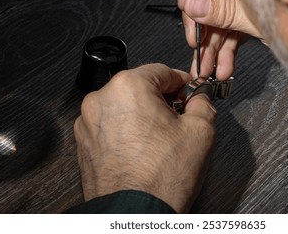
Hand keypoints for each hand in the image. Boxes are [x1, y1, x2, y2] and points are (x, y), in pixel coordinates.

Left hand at [73, 64, 216, 212]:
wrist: (135, 216)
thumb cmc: (160, 178)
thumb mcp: (200, 132)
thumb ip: (203, 105)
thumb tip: (200, 100)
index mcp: (128, 87)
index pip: (161, 71)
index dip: (180, 82)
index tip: (187, 92)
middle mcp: (102, 100)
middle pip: (140, 87)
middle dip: (162, 99)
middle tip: (178, 117)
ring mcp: (89, 122)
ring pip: (124, 106)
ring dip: (143, 115)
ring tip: (159, 138)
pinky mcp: (84, 142)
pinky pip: (110, 125)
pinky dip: (126, 130)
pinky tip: (142, 148)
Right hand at [178, 0, 261, 79]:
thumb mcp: (258, 11)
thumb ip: (224, 8)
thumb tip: (194, 4)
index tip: (187, 9)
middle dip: (203, 30)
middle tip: (198, 49)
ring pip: (221, 17)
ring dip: (213, 47)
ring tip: (208, 69)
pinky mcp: (256, 11)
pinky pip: (235, 26)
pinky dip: (229, 47)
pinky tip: (223, 66)